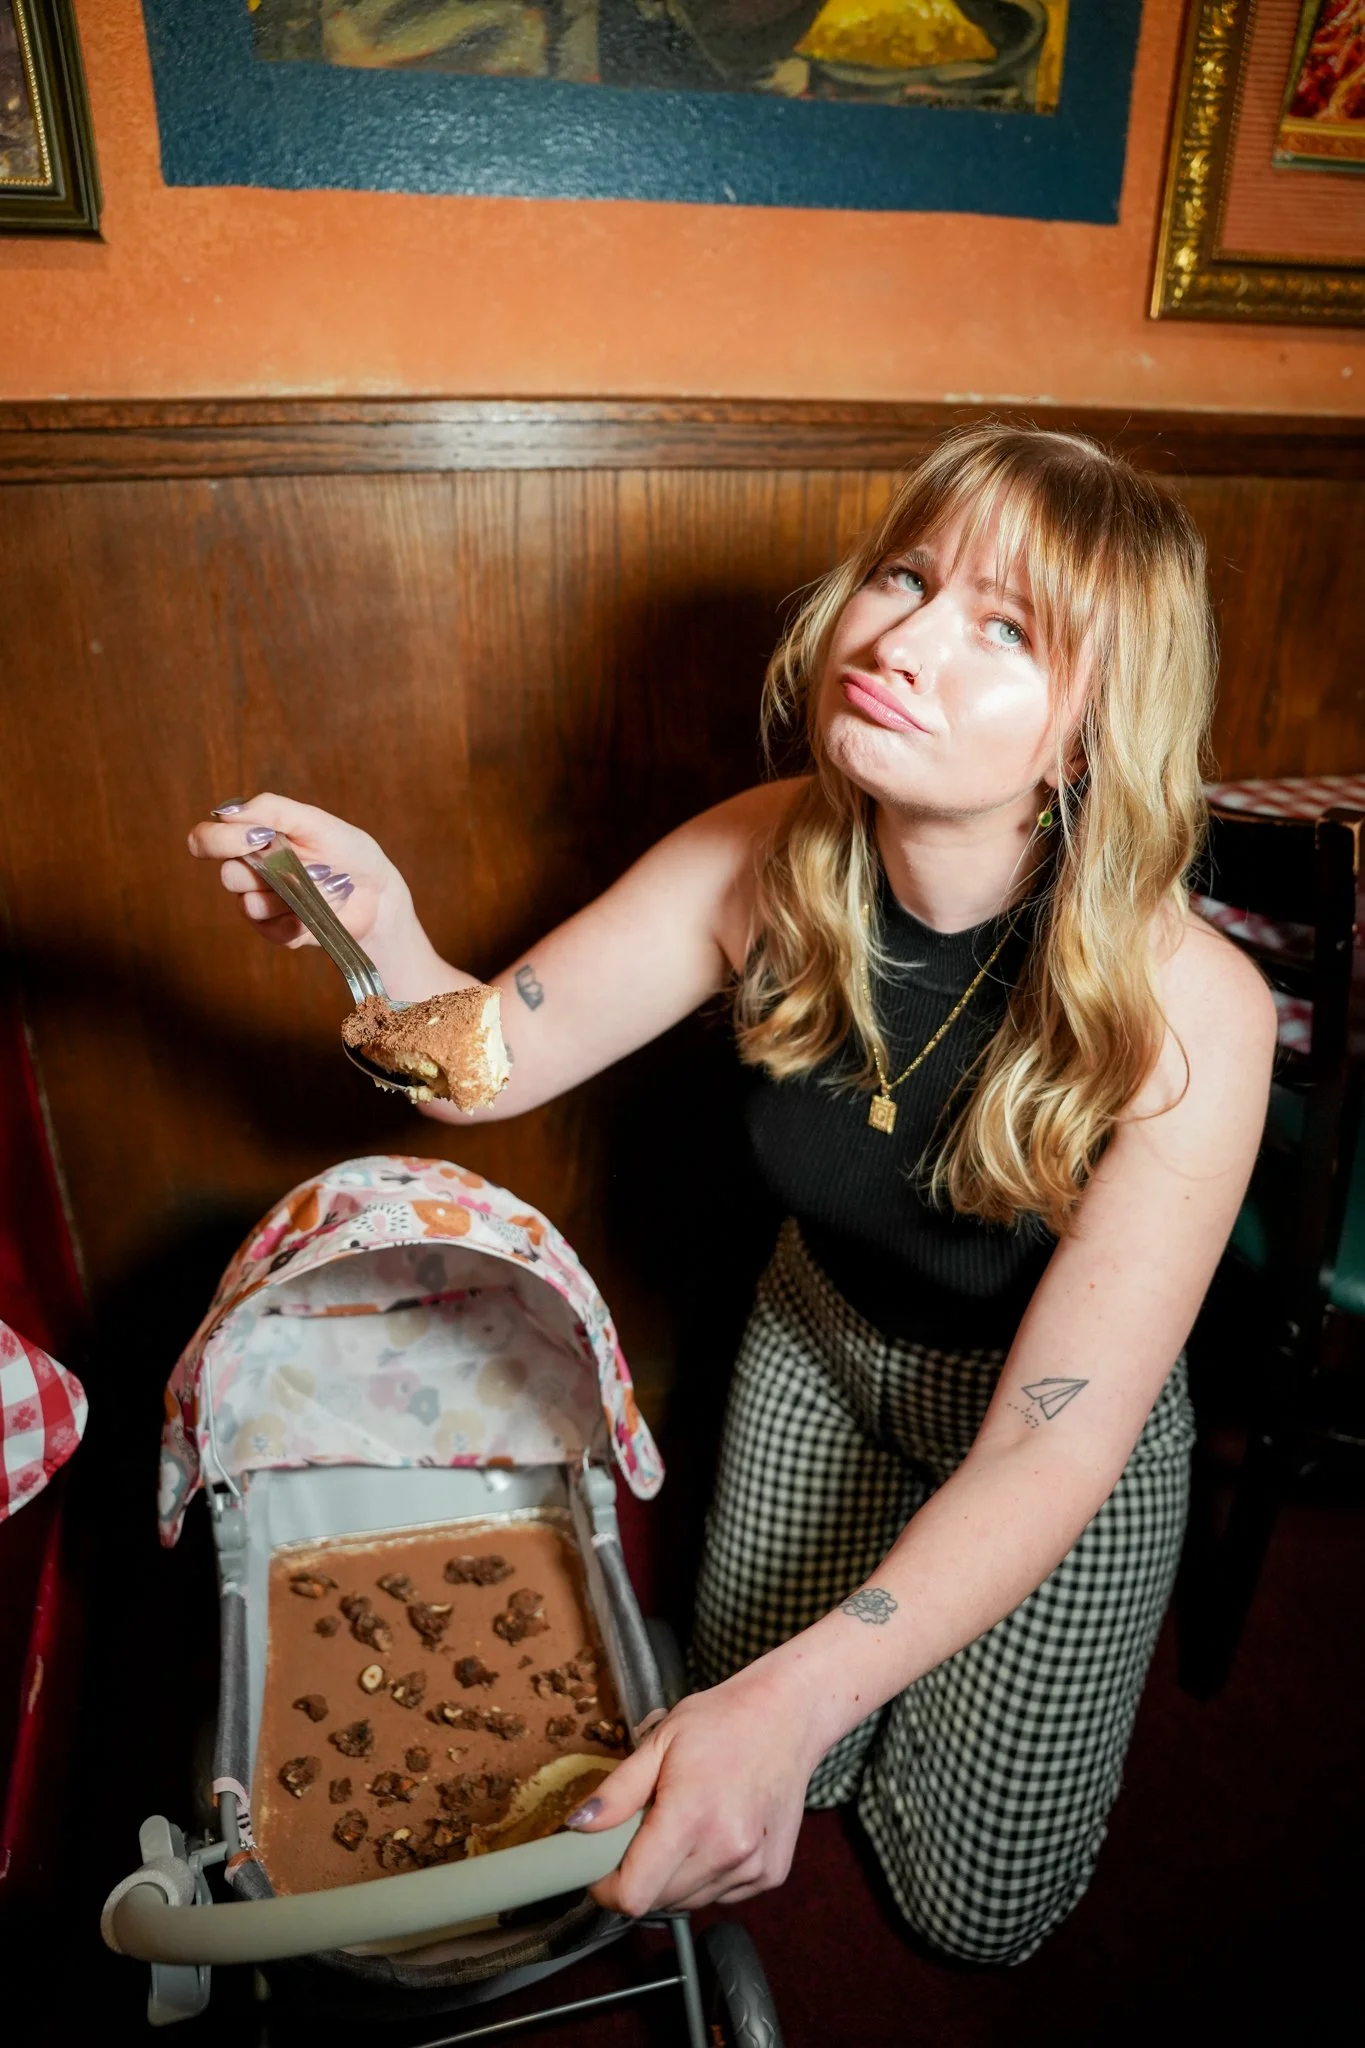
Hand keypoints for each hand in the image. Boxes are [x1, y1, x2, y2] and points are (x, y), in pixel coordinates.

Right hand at [186, 792, 418, 962]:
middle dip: (270, 871)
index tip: (259, 838)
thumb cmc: (347, 850)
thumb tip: (226, 812)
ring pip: (252, 905)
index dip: (219, 841)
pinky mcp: (277, 932)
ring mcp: (261, 903)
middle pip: (228, 876)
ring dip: (296, 894)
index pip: (205, 840)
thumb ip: (271, 810)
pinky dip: (300, 920)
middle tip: (309, 866)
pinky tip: (318, 912)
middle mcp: (250, 871)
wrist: (377, 892)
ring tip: (326, 885)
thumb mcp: (314, 821)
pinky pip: (272, 931)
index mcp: (251, 839)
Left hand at [575, 1666, 813, 1916]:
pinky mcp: (771, 1874)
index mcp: (692, 1816)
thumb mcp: (659, 1741)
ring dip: (673, 1878)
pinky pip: (721, 1895)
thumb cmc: (721, 1721)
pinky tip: (714, 1833)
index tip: (600, 1867)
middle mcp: (726, 1850)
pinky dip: (707, 1875)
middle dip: (638, 1877)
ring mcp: (753, 1866)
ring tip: (684, 1827)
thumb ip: (617, 1791)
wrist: (788, 1715)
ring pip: (689, 1902)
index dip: (607, 1888)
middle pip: (658, 1902)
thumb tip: (577, 1826)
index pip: (634, 1894)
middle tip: (643, 1833)